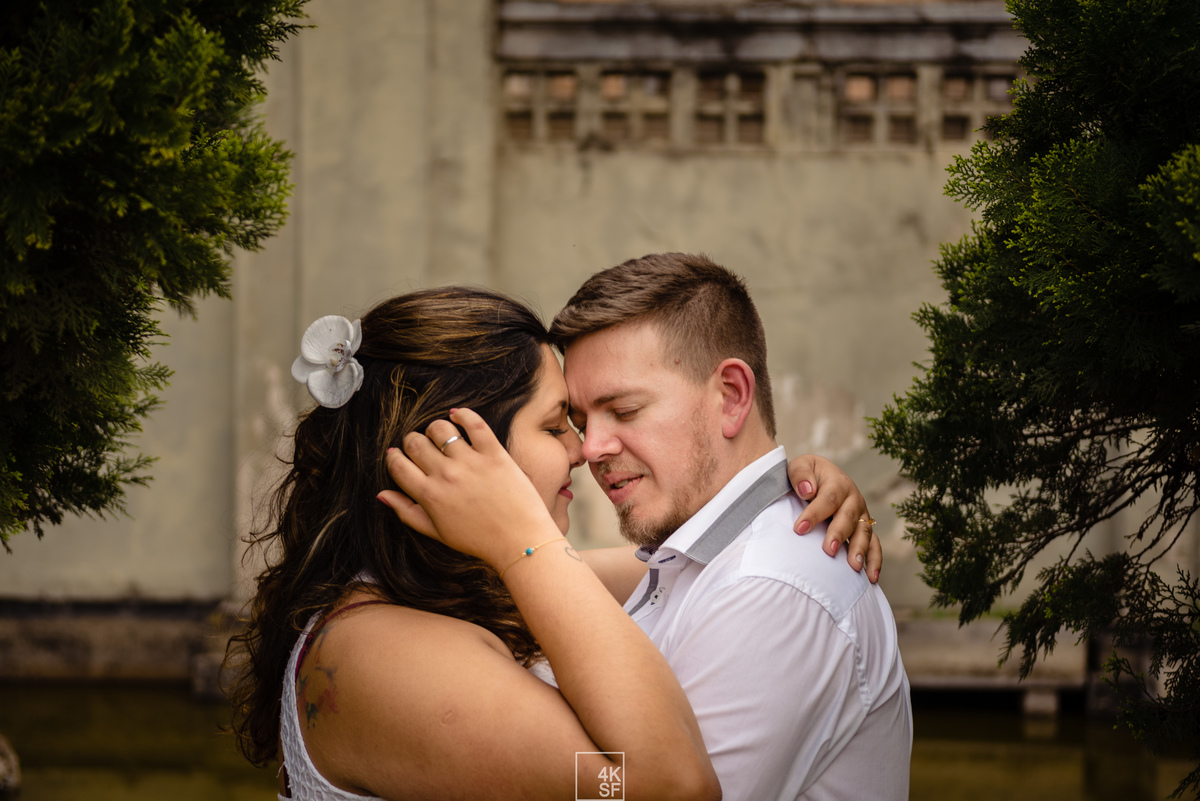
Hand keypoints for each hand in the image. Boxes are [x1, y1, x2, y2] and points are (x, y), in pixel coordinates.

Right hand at [377, 409, 558, 568]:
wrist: (519, 541)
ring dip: (435, 429)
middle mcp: (446, 476)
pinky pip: (474, 423)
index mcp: (429, 496)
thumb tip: (381, 494)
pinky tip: (458, 417)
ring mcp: (470, 462)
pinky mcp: (494, 453)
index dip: (394, 457)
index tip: (399, 456)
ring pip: (439, 428)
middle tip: (421, 447)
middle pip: (414, 442)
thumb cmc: (477, 539)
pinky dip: (463, 415)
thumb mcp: (436, 532)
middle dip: (412, 442)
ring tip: (442, 437)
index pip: (397, 464)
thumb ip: (407, 512)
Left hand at [787, 454, 881, 582]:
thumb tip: (807, 490)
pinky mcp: (864, 528)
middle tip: (828, 551)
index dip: (814, 514)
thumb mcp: (800, 466)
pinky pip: (874, 545)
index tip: (799, 529)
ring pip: (863, 532)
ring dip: (859, 549)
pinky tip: (871, 577)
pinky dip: (874, 560)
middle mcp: (853, 499)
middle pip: (847, 517)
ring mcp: (861, 515)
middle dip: (838, 534)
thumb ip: (800, 475)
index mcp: (837, 483)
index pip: (827, 499)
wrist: (821, 476)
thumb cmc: (807, 475)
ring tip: (853, 566)